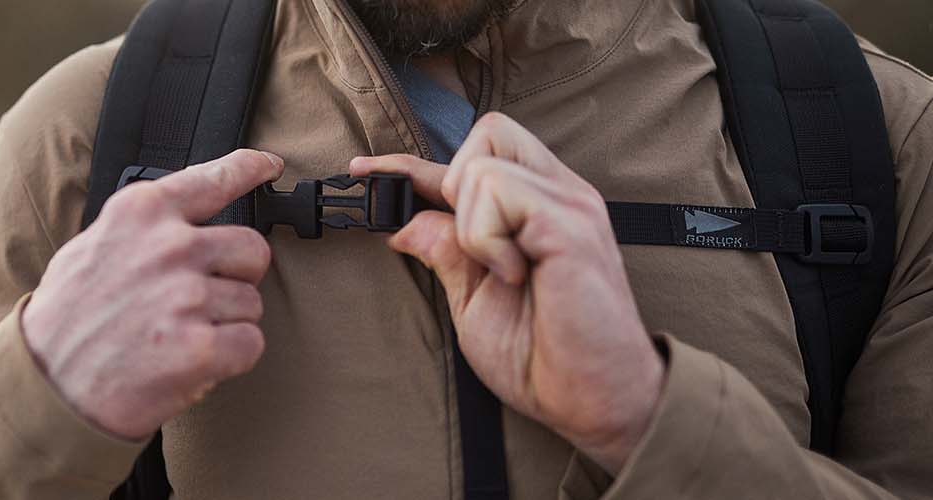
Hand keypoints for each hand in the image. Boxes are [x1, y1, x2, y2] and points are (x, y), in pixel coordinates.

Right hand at [23, 149, 283, 440]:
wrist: (46, 386)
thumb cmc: (67, 318)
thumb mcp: (92, 246)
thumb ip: (143, 226)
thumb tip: (189, 208)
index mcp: (142, 213)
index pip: (214, 179)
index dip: (249, 169)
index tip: (269, 165)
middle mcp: (169, 247)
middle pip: (252, 249)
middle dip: (240, 274)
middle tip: (207, 297)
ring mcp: (187, 297)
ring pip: (252, 302)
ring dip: (227, 323)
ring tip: (181, 335)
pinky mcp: (200, 347)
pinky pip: (251, 343)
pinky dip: (231, 358)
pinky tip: (194, 361)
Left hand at [350, 113, 662, 472]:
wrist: (593, 400)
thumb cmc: (543, 357)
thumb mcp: (474, 300)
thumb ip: (446, 252)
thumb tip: (403, 224)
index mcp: (540, 207)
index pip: (472, 161)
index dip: (409, 165)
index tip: (361, 171)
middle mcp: (559, 195)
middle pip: (487, 132)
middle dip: (456, 183)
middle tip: (474, 246)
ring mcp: (569, 205)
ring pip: (481, 165)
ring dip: (472, 225)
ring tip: (504, 272)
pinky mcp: (571, 225)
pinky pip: (499, 193)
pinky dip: (487, 238)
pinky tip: (514, 276)